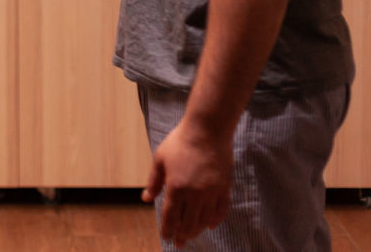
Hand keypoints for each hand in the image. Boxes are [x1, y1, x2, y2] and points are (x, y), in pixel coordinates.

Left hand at [142, 119, 232, 246]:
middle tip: (179, 242)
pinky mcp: (224, 188)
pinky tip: (210, 225)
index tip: (166, 238)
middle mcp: (194, 194)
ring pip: (204, 220)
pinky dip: (215, 220)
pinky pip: (220, 210)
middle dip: (182, 235)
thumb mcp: (160, 159)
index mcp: (176, 187)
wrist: (207, 130)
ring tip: (191, 235)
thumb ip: (154, 182)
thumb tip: (146, 199)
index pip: (171, 217)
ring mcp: (211, 192)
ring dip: (197, 230)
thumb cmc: (180, 142)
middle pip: (188, 223)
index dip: (168, 230)